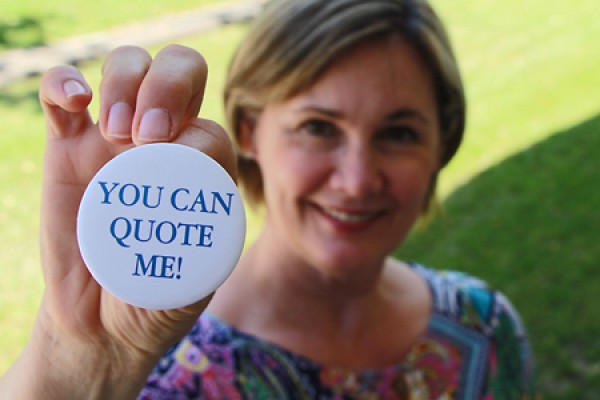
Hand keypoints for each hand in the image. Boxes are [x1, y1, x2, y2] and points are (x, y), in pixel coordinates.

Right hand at [2, 45, 235, 398]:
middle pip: (181, 73)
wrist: (102, 319)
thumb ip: (205, 245)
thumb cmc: (157, 299)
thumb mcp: (194, 281)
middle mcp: (164, 146)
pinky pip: (63, 92)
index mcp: (202, 172)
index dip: (196, 135)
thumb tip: (200, 193)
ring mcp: (115, 140)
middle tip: (149, 132)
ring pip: (129, 66)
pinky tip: (75, 100)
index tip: (173, 166)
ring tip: (116, 132)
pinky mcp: (68, 145)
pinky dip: (64, 82)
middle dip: (169, 86)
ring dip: (126, 81)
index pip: (211, 128)